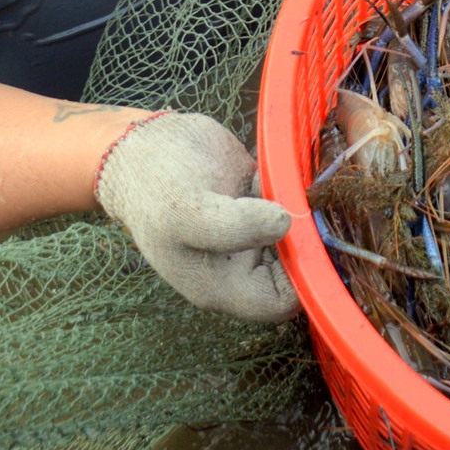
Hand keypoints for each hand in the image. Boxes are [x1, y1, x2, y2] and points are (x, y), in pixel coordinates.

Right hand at [95, 112, 298, 323]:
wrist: (142, 146)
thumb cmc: (156, 188)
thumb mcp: (186, 213)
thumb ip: (235, 227)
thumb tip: (286, 224)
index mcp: (222, 284)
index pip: (280, 303)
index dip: (302, 279)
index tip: (307, 238)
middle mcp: (242, 263)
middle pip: (297, 266)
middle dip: (307, 236)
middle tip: (300, 201)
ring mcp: (252, 231)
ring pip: (299, 231)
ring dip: (301, 206)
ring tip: (276, 183)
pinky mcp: (259, 199)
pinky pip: (291, 200)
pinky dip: (292, 184)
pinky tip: (270, 169)